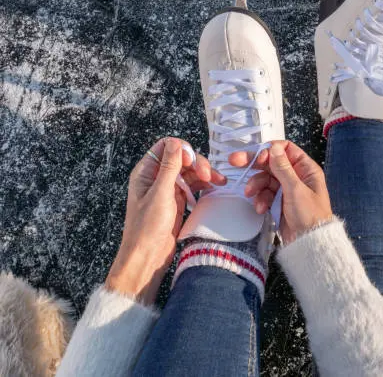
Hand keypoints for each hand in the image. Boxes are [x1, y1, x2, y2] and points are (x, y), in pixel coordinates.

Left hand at [106, 137, 225, 304]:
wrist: (147, 256)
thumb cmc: (147, 227)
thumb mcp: (160, 194)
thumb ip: (169, 167)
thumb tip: (176, 143)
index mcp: (146, 172)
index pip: (166, 147)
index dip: (182, 150)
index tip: (193, 163)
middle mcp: (156, 177)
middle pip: (181, 158)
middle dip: (197, 163)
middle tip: (209, 175)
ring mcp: (168, 189)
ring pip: (190, 172)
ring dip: (205, 174)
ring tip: (219, 181)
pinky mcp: (178, 201)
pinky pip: (193, 186)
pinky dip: (204, 185)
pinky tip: (213, 188)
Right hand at [229, 141, 332, 244]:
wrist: (309, 243)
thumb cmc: (309, 215)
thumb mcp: (295, 189)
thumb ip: (283, 168)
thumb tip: (273, 148)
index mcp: (305, 169)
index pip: (286, 150)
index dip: (270, 150)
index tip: (259, 157)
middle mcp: (296, 176)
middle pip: (271, 163)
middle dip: (254, 164)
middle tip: (234, 161)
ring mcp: (286, 189)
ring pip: (265, 179)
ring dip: (256, 185)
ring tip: (249, 193)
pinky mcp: (278, 202)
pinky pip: (265, 194)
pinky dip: (260, 199)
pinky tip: (260, 208)